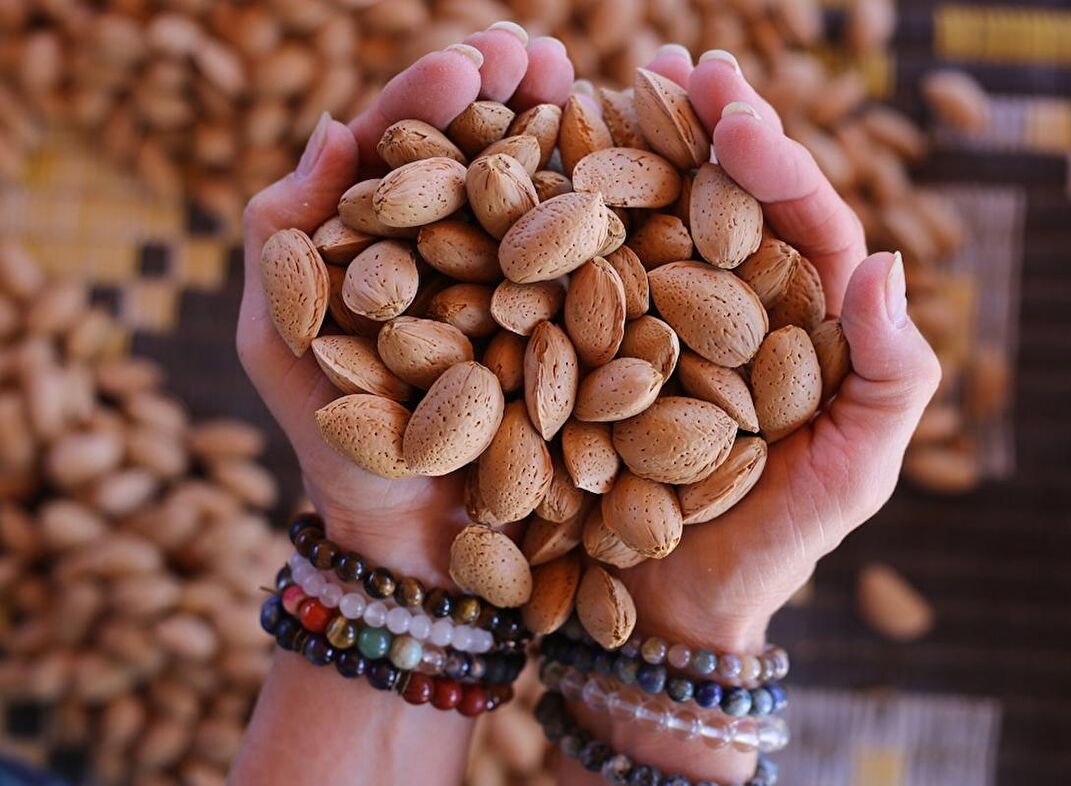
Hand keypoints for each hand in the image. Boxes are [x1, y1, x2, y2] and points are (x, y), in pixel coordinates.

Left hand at [236, 27, 574, 581]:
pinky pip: (589, 262)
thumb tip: (335, 125)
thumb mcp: (280, 343)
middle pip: (476, 153)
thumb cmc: (339, 453)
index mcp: (383, 245)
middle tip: (535, 50)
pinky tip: (627, 158)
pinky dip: (605, 207)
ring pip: (535, 192)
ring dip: (557, 126)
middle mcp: (454, 254)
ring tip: (578, 77)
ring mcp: (517, 288)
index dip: (431, 97)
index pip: (402, 149)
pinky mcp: (572, 331)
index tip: (469, 65)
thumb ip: (285, 239)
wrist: (419, 548)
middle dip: (504, 92)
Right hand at [561, 47, 940, 784]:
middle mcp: (732, 309)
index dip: (777, 161)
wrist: (669, 614)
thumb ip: (890, 373)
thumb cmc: (774, 548)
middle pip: (727, 202)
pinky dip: (574, 218)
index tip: (738, 116)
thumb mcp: (856, 471)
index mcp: (804, 325)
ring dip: (642, 148)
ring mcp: (659, 324)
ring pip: (656, 220)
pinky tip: (556, 166)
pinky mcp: (595, 350)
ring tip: (622, 83)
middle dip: (710, 127)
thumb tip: (886, 260)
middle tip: (684, 64)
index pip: (802, 222)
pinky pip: (586, 277)